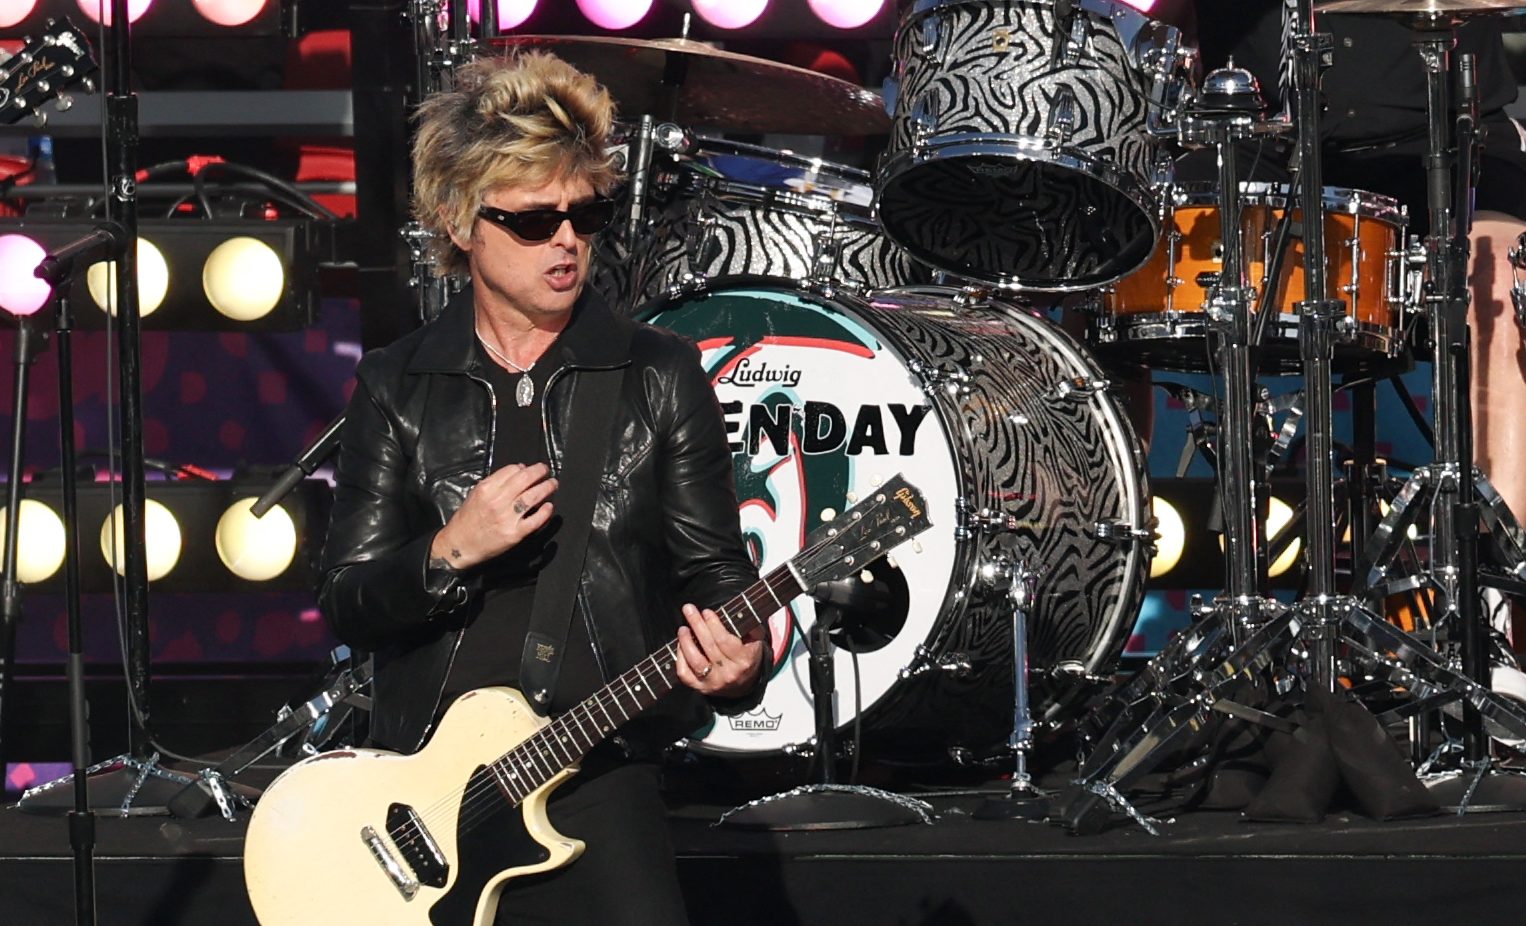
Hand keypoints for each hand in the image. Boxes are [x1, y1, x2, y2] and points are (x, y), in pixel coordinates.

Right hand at [431, 463, 556, 570]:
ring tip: (553, 484)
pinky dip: (545, 512)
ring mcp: (507, 517)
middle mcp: (497, 501)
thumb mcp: (476, 494)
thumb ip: (496, 482)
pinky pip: (535, 520)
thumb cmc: (467, 520)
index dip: (525, 467)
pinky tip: (549, 506)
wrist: (460, 545)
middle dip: (540, 472)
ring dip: (547, 487)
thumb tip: (518, 469)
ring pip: (533, 496)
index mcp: (486, 489)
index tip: (530, 468)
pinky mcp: (515, 533)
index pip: (512, 470)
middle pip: (525, 479)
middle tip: (546, 471)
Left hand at [674, 603, 765, 697]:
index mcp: (744, 660)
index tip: (706, 612)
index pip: (724, 640)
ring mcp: (714, 682)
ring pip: (695, 661)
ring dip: (686, 642)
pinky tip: (681, 645)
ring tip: (683, 628)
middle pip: (708, 646)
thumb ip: (749, 626)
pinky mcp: (701, 688)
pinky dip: (680, 658)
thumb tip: (735, 610)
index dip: (713, 624)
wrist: (743, 685)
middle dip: (697, 624)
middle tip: (688, 609)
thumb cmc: (747, 656)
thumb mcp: (755, 640)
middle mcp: (729, 673)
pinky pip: (685, 674)